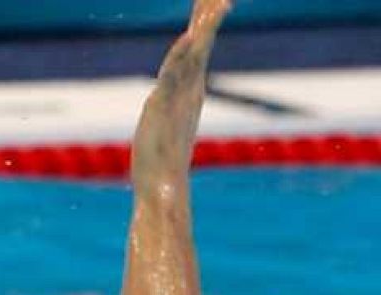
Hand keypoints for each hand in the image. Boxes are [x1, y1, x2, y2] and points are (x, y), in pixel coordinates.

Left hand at [130, 0, 231, 187]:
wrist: (164, 189)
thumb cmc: (161, 165)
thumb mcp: (166, 128)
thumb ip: (170, 111)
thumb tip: (169, 106)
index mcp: (190, 91)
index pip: (198, 48)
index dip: (207, 23)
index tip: (219, 0)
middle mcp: (189, 90)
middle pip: (201, 43)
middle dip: (210, 15)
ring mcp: (179, 98)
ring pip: (193, 53)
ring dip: (203, 27)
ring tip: (216, 2)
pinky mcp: (163, 107)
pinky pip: (175, 75)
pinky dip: (184, 55)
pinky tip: (189, 37)